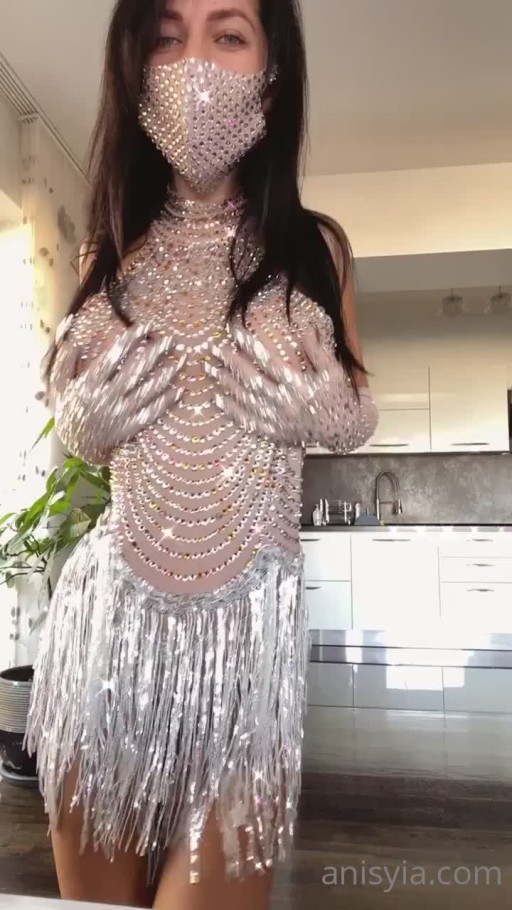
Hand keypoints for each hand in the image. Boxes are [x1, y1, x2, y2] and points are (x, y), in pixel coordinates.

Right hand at [51, 323, 186, 463]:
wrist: (77, 447)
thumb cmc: (69, 411)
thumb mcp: (58, 387)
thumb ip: (63, 363)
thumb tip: (72, 340)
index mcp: (89, 384)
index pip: (113, 357)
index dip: (130, 340)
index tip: (145, 327)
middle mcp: (106, 398)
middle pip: (135, 371)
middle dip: (154, 354)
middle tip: (171, 340)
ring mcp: (120, 414)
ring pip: (147, 391)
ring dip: (166, 375)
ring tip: (182, 361)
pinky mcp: (130, 427)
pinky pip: (151, 413)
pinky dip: (166, 402)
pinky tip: (180, 390)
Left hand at [205, 323, 376, 452]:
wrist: (342, 431)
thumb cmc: (338, 397)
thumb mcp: (334, 371)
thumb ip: (317, 350)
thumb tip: (303, 326)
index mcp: (299, 386)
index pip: (268, 362)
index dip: (249, 345)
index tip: (234, 332)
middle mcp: (284, 403)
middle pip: (251, 379)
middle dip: (231, 362)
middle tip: (213, 348)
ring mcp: (276, 420)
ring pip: (244, 399)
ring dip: (225, 383)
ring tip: (209, 368)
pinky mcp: (272, 432)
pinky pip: (247, 421)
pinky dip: (231, 409)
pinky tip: (217, 397)